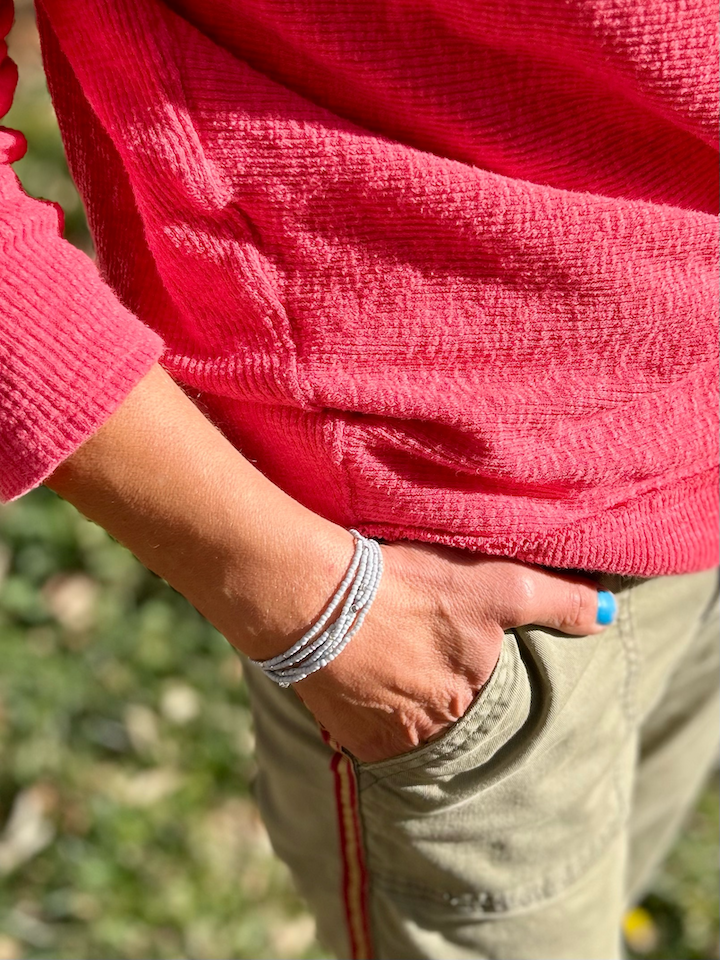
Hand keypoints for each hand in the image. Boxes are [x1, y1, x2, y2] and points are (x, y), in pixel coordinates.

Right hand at [294, 541, 611, 762]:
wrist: (315, 597)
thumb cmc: (408, 586)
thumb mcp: (495, 584)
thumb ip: (556, 602)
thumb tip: (606, 613)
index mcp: (476, 702)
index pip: (498, 702)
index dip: (483, 674)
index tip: (464, 651)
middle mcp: (437, 736)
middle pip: (457, 718)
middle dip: (450, 694)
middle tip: (429, 656)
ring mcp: (391, 744)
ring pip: (419, 729)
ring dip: (414, 704)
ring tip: (400, 662)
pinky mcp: (352, 740)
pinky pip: (379, 735)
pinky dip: (380, 712)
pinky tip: (374, 676)